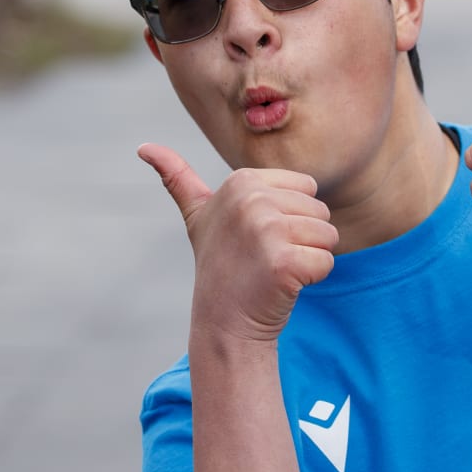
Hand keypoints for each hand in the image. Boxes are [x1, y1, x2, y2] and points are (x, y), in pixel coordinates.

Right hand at [139, 144, 338, 344]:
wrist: (223, 324)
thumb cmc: (220, 266)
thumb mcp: (197, 216)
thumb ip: (177, 177)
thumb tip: (144, 147)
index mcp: (241, 180)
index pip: (307, 188)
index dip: (291, 217)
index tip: (258, 237)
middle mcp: (252, 199)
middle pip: (320, 211)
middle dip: (301, 239)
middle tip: (265, 258)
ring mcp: (267, 230)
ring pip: (327, 236)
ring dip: (308, 259)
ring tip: (273, 270)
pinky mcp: (284, 262)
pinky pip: (326, 262)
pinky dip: (312, 279)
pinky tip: (282, 286)